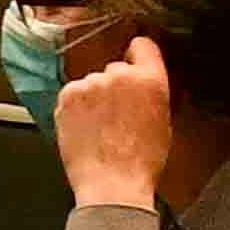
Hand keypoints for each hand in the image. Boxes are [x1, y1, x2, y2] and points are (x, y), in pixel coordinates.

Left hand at [50, 49, 179, 210]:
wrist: (112, 185)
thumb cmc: (141, 162)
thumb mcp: (162, 122)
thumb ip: (150, 94)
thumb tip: (141, 84)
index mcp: (150, 80)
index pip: (143, 45)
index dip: (138, 56)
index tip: (134, 62)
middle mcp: (119, 75)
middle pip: (115, 69)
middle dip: (115, 86)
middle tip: (117, 115)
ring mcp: (90, 84)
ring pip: (92, 83)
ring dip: (94, 98)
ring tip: (100, 128)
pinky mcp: (68, 95)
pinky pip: (73, 94)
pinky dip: (76, 108)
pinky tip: (85, 129)